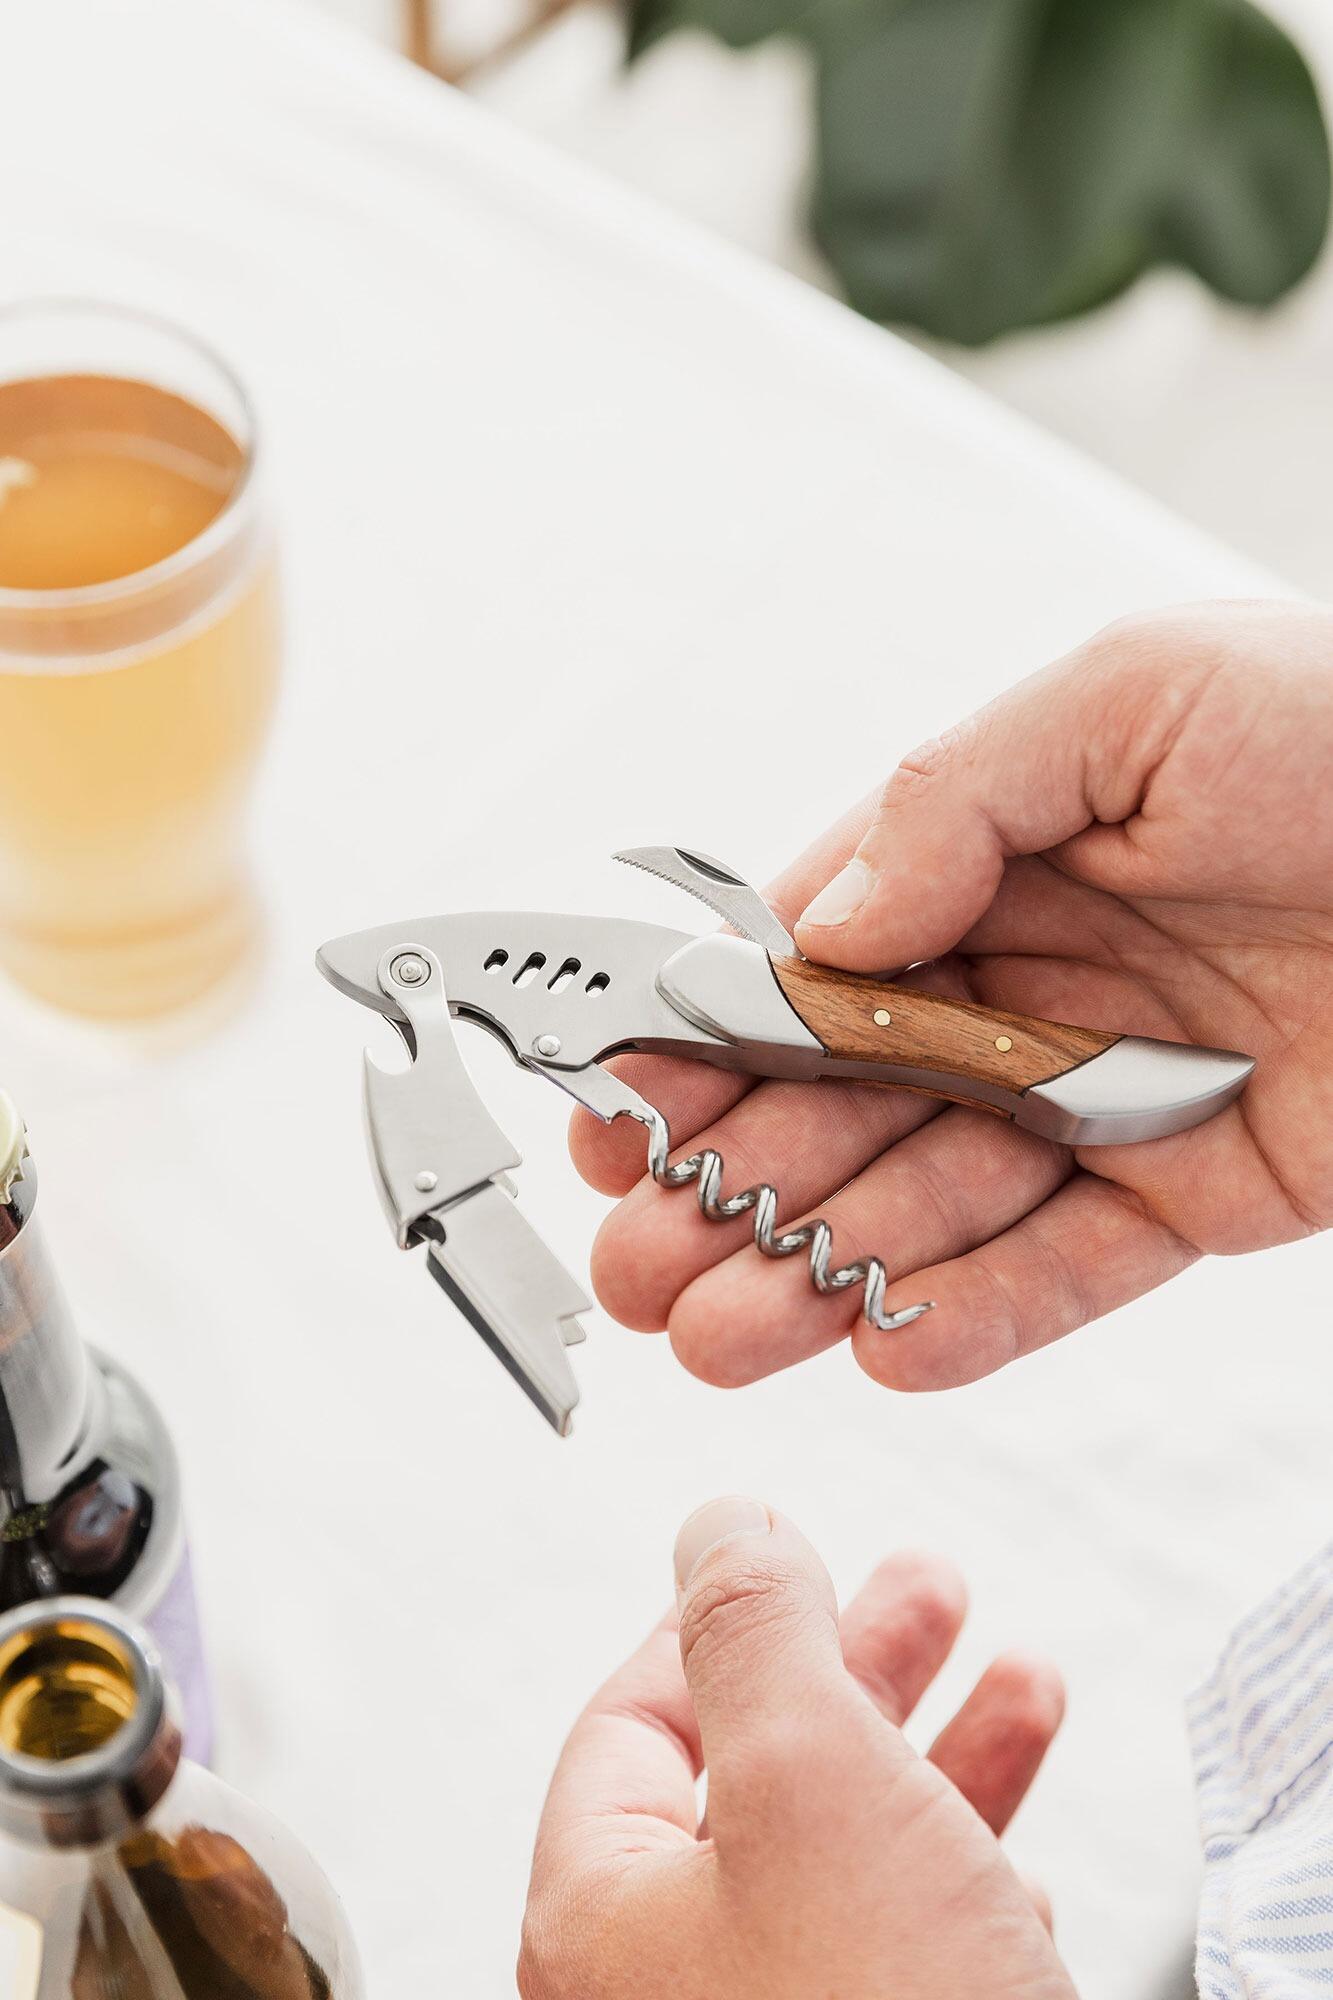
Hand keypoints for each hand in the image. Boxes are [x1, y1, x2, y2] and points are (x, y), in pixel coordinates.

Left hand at [519, 1497, 1069, 1999]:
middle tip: (931, 1589)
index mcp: (606, 1916)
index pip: (636, 1722)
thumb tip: (713, 1521)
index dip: (722, 1623)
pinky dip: (966, 1878)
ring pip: (849, 1859)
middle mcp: (670, 1989)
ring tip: (1021, 1681)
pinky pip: (907, 1952)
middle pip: (756, 1777)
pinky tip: (1022, 1866)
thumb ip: (752, 1629)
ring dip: (940, 1755)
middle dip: (858, 1668)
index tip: (791, 1558)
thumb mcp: (808, 1778)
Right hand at [573, 601, 1332, 1391]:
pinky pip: (1071, 1266)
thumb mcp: (1131, 694)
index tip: (611, 1106)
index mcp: (992, 856)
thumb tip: (818, 927)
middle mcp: (1031, 980)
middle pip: (844, 1103)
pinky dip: (980, 1313)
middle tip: (633, 1263)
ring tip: (717, 1336)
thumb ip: (953, 799)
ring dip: (821, 1273)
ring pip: (935, 1202)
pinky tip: (883, 1350)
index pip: (808, 962)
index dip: (702, 1040)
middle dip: (729, 1184)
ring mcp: (1107, 1091)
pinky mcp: (1201, 1185)